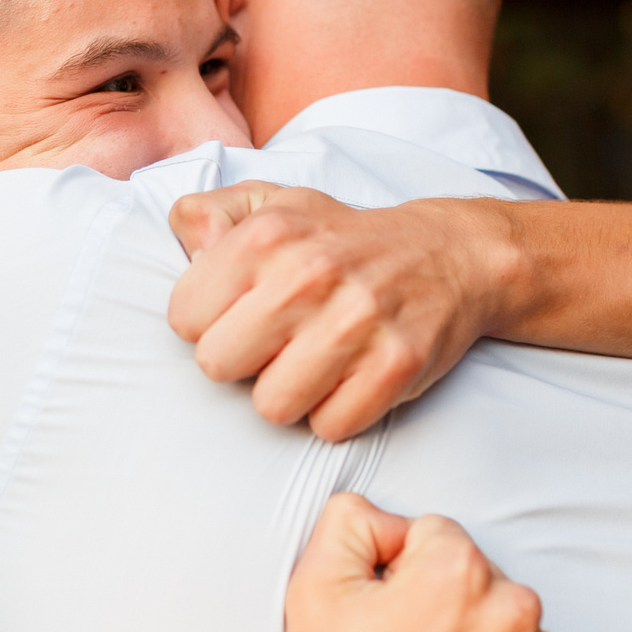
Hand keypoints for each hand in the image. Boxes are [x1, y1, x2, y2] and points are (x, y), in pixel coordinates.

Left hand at [169, 185, 501, 441]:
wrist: (446, 254)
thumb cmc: (341, 240)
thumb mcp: (273, 205)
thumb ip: (208, 214)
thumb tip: (186, 243)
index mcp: (268, 234)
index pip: (185, 317)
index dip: (209, 324)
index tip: (240, 313)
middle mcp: (310, 274)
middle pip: (218, 365)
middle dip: (242, 362)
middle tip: (275, 343)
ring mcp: (357, 321)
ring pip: (271, 406)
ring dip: (288, 393)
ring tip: (311, 362)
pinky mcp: (397, 365)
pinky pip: (330, 427)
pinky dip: (336, 413)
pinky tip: (348, 379)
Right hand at [264, 495, 587, 631]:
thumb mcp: (313, 587)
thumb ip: (351, 520)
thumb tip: (391, 521)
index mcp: (459, 570)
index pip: (436, 537)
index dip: (401, 574)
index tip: (384, 619)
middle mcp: (515, 610)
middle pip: (481, 581)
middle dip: (447, 608)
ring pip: (514, 631)